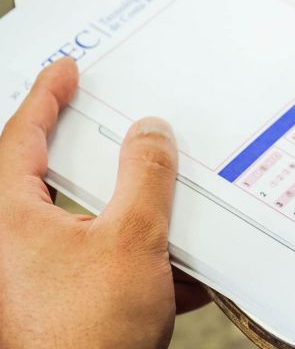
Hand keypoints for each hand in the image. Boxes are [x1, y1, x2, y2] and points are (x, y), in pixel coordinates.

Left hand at [0, 59, 209, 347]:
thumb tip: (151, 134)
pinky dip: (142, 257)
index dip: (48, 95)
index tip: (66, 68)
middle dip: (87, 148)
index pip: (23, 134)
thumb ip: (144, 178)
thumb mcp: (130, 240)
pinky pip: (107, 258)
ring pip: (87, 218)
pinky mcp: (70, 295)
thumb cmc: (86, 334)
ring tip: (165, 199)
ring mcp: (42, 270)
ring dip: (131, 210)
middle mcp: (18, 239)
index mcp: (11, 215)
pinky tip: (182, 269)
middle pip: (51, 174)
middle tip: (108, 117)